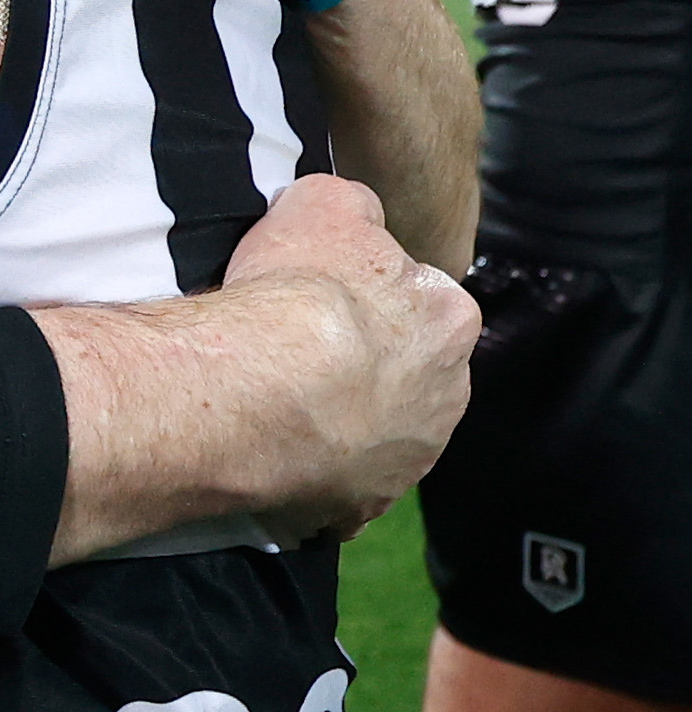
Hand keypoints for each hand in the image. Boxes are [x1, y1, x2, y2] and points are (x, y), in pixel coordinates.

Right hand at [224, 174, 479, 538]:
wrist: (260, 389)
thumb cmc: (297, 291)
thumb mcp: (323, 202)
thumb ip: (356, 206)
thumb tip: (361, 218)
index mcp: (451, 319)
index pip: (416, 302)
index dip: (365, 298)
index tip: (321, 300)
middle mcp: (447, 396)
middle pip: (406, 375)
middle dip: (365, 367)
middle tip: (300, 354)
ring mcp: (408, 462)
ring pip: (377, 436)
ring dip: (342, 424)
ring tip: (281, 405)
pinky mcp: (363, 509)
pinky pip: (338, 487)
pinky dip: (313, 472)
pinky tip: (275, 450)